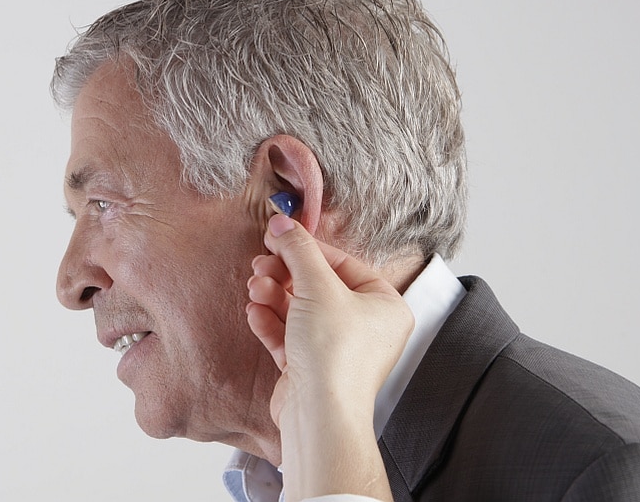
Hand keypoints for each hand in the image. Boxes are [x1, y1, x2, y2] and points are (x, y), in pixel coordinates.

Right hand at [246, 214, 411, 500]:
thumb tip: (282, 223)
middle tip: (260, 264)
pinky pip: (288, 335)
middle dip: (285, 274)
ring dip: (273, 295)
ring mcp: (337, 349)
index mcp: (384, 305)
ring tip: (254, 287)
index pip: (343, 264)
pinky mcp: (310, 367)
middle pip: (318, 286)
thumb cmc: (335, 354)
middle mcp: (365, 327)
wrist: (320, 415)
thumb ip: (298, 251)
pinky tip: (254, 311)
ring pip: (299, 310)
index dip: (307, 249)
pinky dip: (270, 321)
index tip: (278, 237)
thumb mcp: (317, 287)